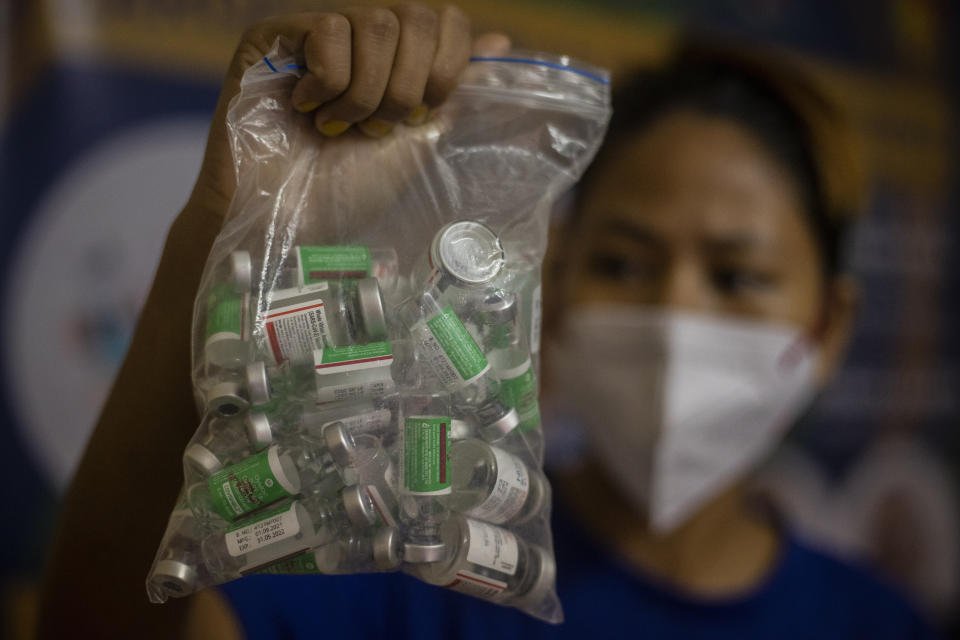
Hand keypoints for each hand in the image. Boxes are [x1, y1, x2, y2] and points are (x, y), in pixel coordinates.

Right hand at [187, 4, 478, 222]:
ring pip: (376, 23)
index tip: (425, 111)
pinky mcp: (275, 35)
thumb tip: (500, 41)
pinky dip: (329, 84)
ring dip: (366, 92)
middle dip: (407, 87)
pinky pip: (329, 30)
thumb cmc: (351, 189)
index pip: (446, 19)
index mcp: (397, 57)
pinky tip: (306, 110)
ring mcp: (317, 31)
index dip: (447, 64)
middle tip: (378, 128)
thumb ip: (453, 92)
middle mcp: (360, 35)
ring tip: (341, 127)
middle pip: (417, 17)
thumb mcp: (417, 141)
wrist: (290, 219)